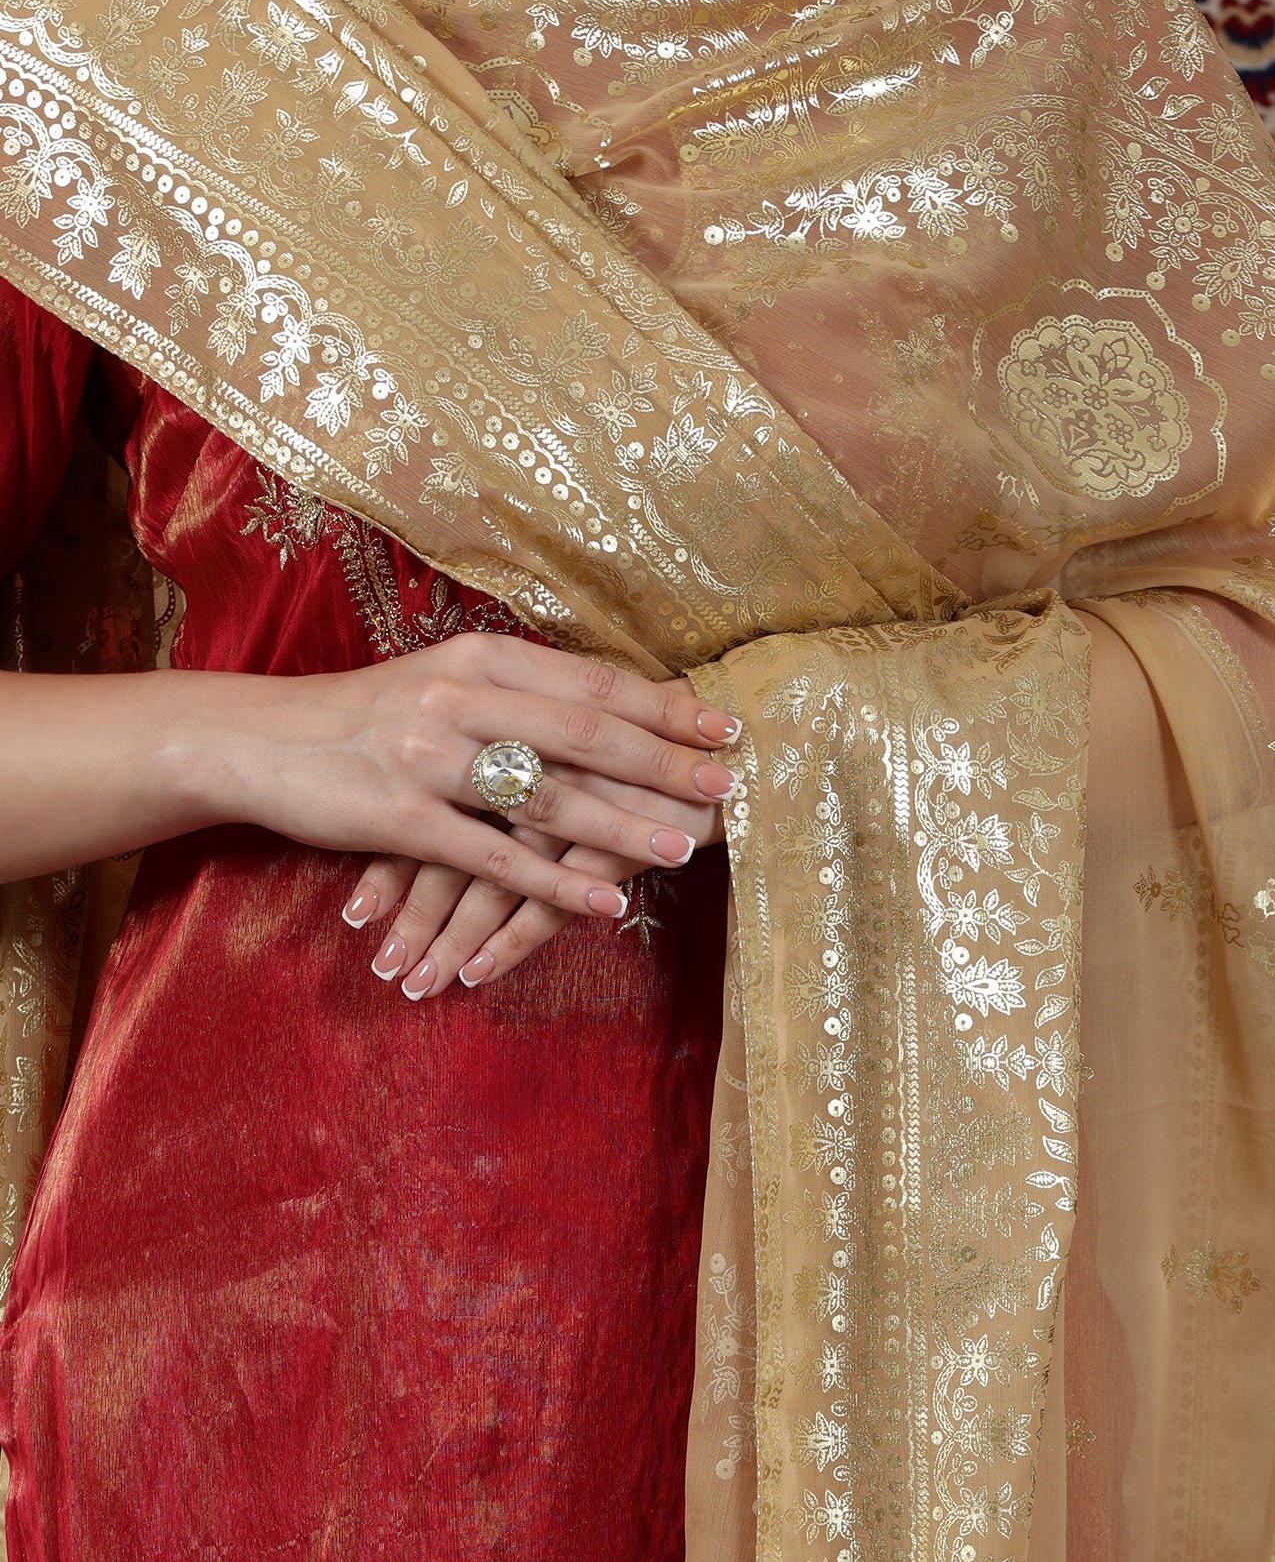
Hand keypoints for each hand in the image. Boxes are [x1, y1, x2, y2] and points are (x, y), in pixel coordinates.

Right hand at [201, 633, 741, 921]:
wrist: (260, 741)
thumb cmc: (368, 716)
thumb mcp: (444, 682)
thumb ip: (520, 693)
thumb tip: (612, 709)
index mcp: (481, 658)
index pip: (592, 682)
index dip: (663, 707)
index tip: (724, 726)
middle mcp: (459, 699)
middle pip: (583, 732)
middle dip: (663, 762)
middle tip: (727, 786)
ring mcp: (428, 759)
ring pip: (546, 796)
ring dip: (623, 824)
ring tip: (684, 849)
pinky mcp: (400, 819)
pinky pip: (495, 858)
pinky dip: (556, 885)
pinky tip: (606, 903)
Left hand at [342, 767, 726, 998]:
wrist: (742, 749)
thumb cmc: (648, 747)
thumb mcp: (575, 745)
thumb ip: (520, 766)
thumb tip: (452, 804)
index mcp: (512, 723)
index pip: (433, 796)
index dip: (390, 854)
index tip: (355, 909)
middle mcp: (530, 760)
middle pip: (450, 843)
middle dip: (411, 912)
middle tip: (381, 966)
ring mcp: (568, 804)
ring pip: (488, 881)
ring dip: (445, 938)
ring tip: (411, 986)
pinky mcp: (610, 846)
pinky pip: (547, 903)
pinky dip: (506, 943)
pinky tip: (474, 977)